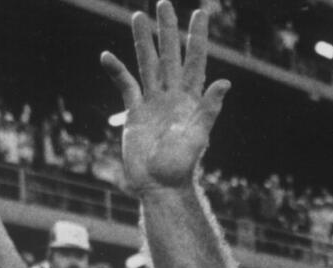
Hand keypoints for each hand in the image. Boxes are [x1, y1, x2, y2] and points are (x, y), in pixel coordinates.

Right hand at [100, 1, 230, 193]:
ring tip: (137, 16)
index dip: (197, 37)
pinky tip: (107, 56)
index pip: (196, 60)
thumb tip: (225, 82)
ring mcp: (153, 102)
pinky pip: (126, 86)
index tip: (201, 13)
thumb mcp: (199, 136)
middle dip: (169, 30)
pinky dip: (117, 72)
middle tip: (165, 3)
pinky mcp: (134, 113)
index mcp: (191, 99)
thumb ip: (210, 108)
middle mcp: (173, 96)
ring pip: (148, 65)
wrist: (159, 185)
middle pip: (170, 55)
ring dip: (143, 42)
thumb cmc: (182, 165)